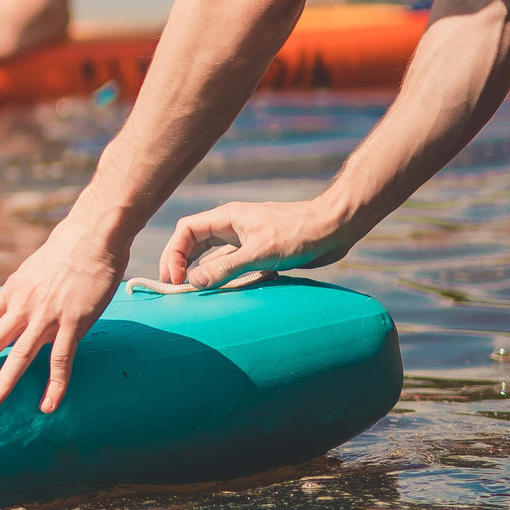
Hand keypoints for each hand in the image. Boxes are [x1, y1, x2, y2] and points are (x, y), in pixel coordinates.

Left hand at [0, 221, 125, 412]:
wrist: (92, 236)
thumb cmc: (65, 250)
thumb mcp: (31, 270)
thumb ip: (21, 292)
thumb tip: (12, 303)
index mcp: (11, 292)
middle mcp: (23, 306)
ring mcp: (48, 316)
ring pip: (20, 355)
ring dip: (3, 383)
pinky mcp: (74, 323)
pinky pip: (61, 360)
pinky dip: (54, 385)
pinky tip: (47, 405)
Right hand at [161, 197, 353, 288]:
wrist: (335, 228)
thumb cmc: (300, 234)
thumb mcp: (260, 253)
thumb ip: (226, 267)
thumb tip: (193, 282)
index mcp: (226, 218)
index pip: (186, 231)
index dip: (174, 253)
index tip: (176, 278)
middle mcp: (232, 226)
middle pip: (194, 242)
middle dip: (181, 263)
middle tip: (174, 287)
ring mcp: (246, 239)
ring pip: (213, 254)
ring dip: (202, 271)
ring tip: (193, 291)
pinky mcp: (260, 251)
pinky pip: (233, 264)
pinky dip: (224, 276)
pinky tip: (224, 289)